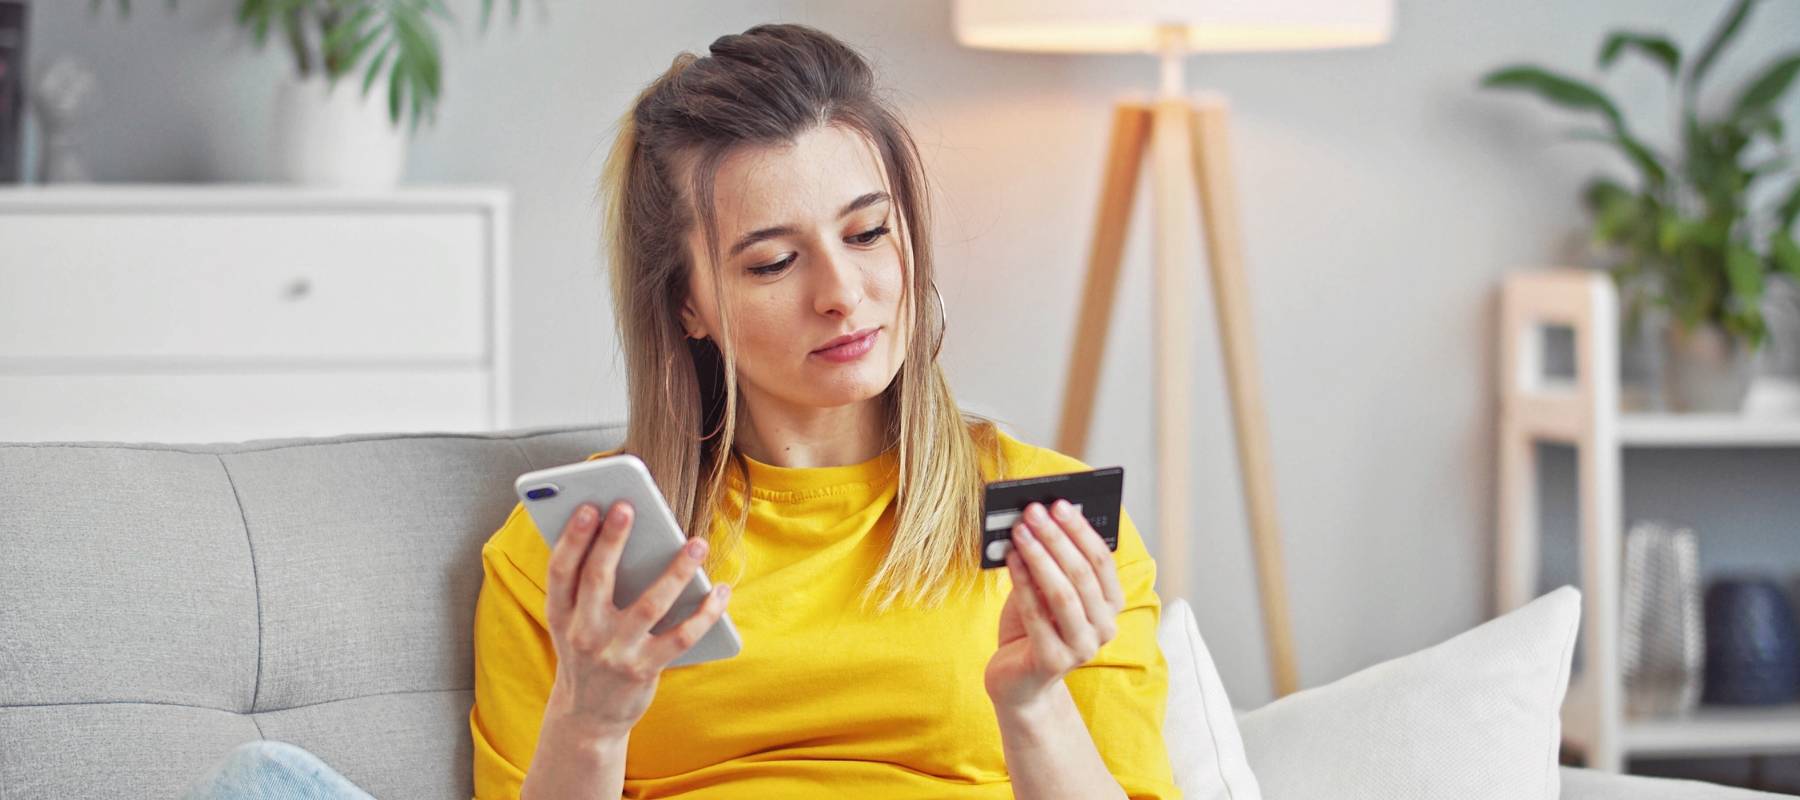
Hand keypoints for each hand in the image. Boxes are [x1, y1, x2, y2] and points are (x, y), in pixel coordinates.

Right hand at [540, 500, 731, 742]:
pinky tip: (720, 590)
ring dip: (676, 571)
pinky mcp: (644, 670)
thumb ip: (587, 587)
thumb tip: (620, 533)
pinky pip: (682, 636)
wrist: (587, 718)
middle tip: (628, 506)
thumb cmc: (585, 653)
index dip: (572, 538)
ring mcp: (615, 653)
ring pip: (649, 604)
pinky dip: (706, 612)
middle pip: (598, 579)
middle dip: (612, 540)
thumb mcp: (572, 623)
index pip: (561, 571)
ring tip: (697, 543)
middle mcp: (583, 633)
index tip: (588, 507)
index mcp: (561, 615)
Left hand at [984, 499, 1125, 712]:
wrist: (1018, 682)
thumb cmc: (1034, 629)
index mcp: (1110, 606)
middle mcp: (1104, 629)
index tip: (1059, 503)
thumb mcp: (1046, 593)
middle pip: (1082, 575)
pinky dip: (1022, 583)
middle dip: (1056, 538)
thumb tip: (1040, 521)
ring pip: (1063, 594)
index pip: (1102, 562)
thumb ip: (1051, 565)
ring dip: (1040, 557)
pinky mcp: (1052, 662)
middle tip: (1033, 511)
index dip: (1081, 531)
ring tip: (1019, 530)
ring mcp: (1081, 648)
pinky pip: (1036, 615)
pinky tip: (1010, 559)